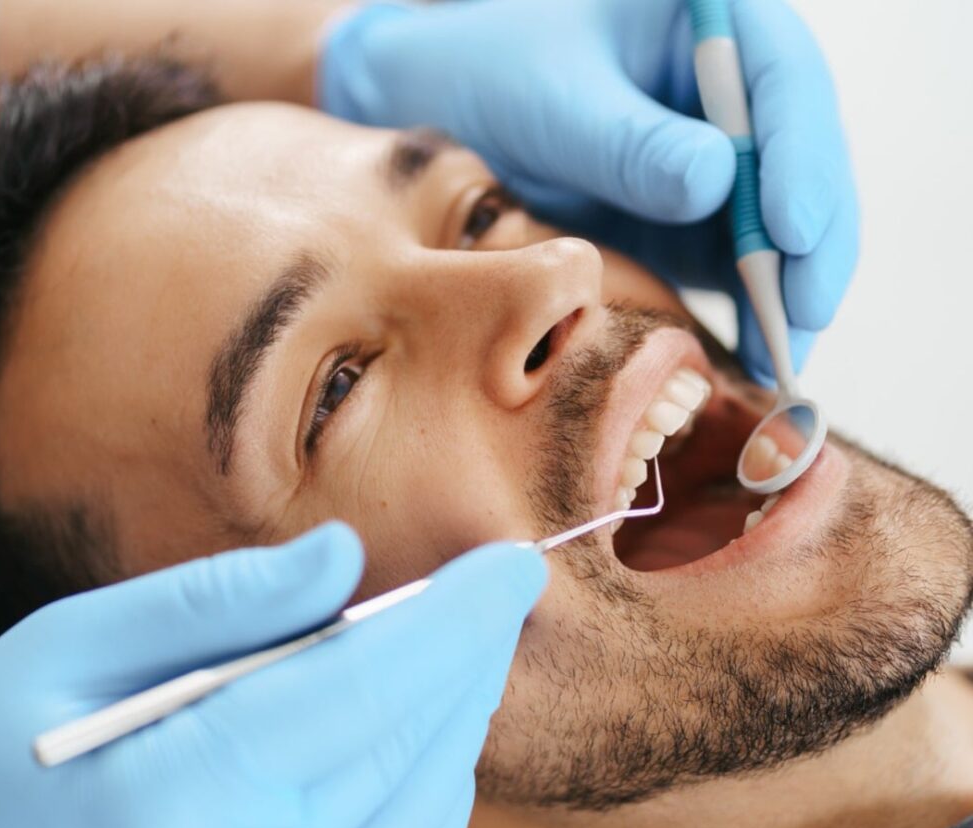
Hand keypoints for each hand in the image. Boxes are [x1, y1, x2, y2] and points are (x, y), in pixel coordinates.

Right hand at [0, 522, 546, 827]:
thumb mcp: (65, 655)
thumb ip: (216, 602)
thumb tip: (345, 558)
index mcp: (185, 798)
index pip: (373, 683)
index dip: (460, 615)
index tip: (515, 565)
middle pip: (413, 742)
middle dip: (471, 654)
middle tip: (497, 591)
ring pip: (429, 809)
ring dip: (460, 715)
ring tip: (464, 648)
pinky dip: (434, 790)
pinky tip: (426, 737)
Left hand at [321, 0, 858, 383]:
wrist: (451, 113)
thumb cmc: (497, 77)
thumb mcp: (554, 104)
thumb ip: (629, 143)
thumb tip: (718, 181)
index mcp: (711, 25)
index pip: (784, 82)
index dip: (801, 156)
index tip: (790, 228)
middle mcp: (731, 95)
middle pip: (803, 163)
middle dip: (813, 242)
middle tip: (804, 313)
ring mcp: (722, 161)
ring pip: (785, 225)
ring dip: (790, 292)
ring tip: (782, 358)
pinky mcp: (701, 219)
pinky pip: (743, 266)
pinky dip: (754, 311)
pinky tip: (756, 356)